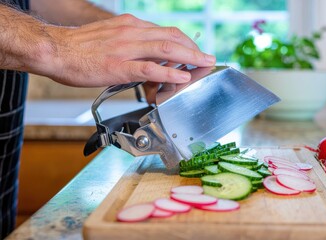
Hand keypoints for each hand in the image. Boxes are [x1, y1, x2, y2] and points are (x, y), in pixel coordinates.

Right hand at [37, 14, 215, 86]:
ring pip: (167, 49)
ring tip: (204, 65)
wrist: (55, 50)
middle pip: (172, 37)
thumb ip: (130, 43)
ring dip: (190, 57)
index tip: (194, 51)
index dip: (185, 41)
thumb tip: (144, 55)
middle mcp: (132, 32)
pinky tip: (182, 77)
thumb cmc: (79, 47)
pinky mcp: (119, 66)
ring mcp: (127, 49)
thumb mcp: (110, 37)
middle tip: (207, 58)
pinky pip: (150, 69)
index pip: (165, 31)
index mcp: (130, 26)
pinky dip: (170, 73)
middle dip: (194, 48)